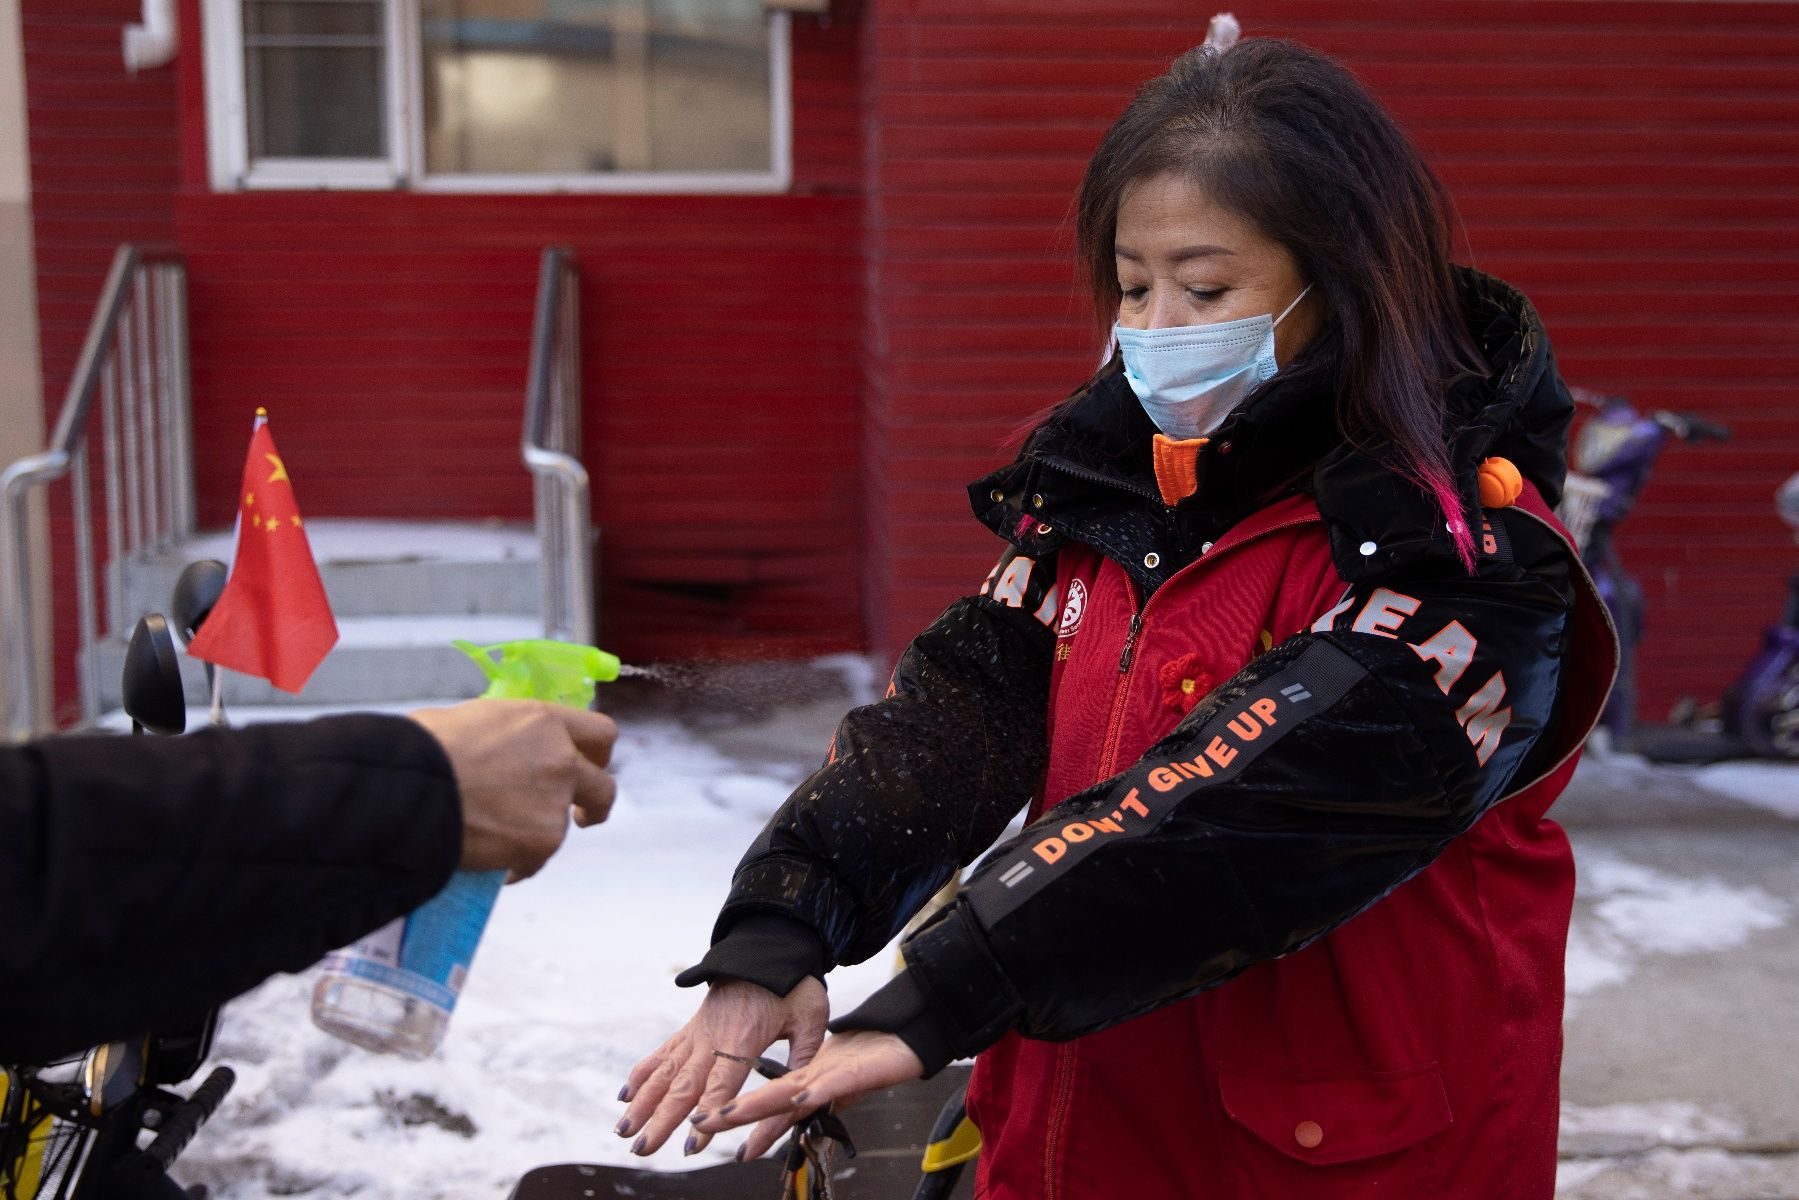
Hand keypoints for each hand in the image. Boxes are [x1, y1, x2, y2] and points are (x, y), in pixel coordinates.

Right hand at [408, 698, 616, 880]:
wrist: (411, 786)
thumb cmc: (424, 747)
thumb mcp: (475, 720)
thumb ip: (507, 736)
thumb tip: (500, 749)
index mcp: (545, 721)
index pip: (599, 733)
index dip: (597, 753)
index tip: (592, 766)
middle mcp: (562, 760)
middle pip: (604, 788)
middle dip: (596, 806)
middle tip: (582, 817)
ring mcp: (556, 803)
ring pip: (560, 828)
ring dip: (535, 835)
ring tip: (494, 840)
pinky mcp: (542, 841)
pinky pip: (535, 860)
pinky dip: (517, 865)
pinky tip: (492, 863)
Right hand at [618, 977, 827, 1157]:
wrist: (769, 945)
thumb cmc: (794, 983)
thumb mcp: (810, 1017)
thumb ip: (804, 1057)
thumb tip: (802, 1093)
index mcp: (742, 1038)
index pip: (721, 1085)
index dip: (707, 1115)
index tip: (691, 1145)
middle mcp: (712, 1037)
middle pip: (684, 1086)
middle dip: (661, 1120)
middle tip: (642, 1149)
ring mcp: (697, 1032)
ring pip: (665, 1072)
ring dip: (643, 1103)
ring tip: (623, 1130)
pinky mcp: (692, 1028)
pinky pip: (663, 1053)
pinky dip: (643, 1074)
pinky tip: (626, 1096)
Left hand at [693, 1029, 923, 1161]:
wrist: (908, 1031)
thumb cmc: (877, 1052)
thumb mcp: (843, 1083)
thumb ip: (822, 1098)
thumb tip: (801, 1112)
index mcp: (810, 1079)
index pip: (771, 1102)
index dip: (742, 1115)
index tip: (709, 1125)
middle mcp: (814, 1077)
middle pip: (769, 1098)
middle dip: (734, 1113)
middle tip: (700, 1123)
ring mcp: (832, 1074)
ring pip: (789, 1091)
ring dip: (759, 1105)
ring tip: (728, 1115)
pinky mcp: (856, 1072)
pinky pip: (831, 1085)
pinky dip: (814, 1093)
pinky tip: (797, 1100)